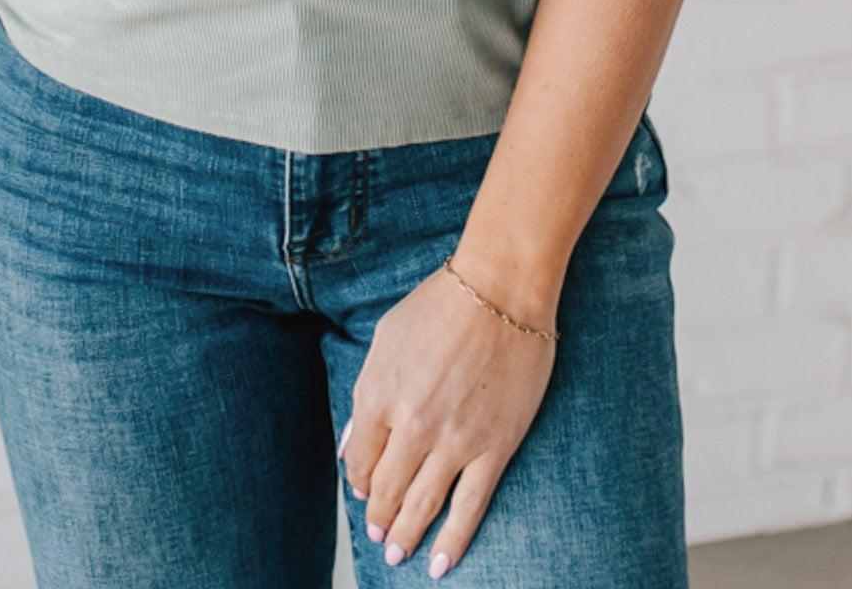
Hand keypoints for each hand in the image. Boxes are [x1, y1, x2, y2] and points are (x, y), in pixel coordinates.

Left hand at [339, 259, 558, 574]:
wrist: (501, 289)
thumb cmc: (442, 304)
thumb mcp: (387, 337)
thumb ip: (366, 390)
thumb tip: (350, 444)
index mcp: (380, 394)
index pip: (360, 458)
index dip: (360, 479)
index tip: (364, 490)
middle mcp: (412, 425)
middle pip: (386, 489)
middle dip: (378, 516)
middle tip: (379, 534)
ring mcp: (454, 441)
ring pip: (421, 505)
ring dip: (405, 536)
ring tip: (397, 555)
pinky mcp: (493, 448)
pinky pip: (469, 507)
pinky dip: (452, 541)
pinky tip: (439, 563)